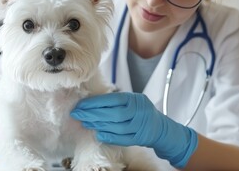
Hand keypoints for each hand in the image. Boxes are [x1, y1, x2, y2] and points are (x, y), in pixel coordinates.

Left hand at [70, 92, 197, 167]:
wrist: (161, 128)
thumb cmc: (141, 111)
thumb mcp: (132, 100)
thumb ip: (115, 100)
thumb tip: (91, 101)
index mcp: (135, 99)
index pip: (112, 99)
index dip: (94, 102)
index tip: (80, 105)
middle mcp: (139, 111)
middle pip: (112, 113)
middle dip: (92, 113)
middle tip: (77, 114)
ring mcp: (140, 126)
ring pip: (116, 126)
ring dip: (98, 125)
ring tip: (85, 122)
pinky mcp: (140, 138)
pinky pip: (122, 138)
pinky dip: (109, 136)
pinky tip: (98, 134)